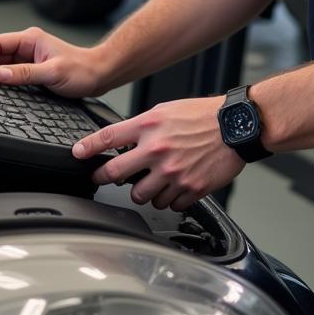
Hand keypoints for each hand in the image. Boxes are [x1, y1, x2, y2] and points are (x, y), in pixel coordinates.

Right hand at [0, 26, 106, 96]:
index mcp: (31, 39)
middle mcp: (28, 46)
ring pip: (2, 63)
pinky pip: (11, 72)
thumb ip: (25, 73)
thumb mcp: (52, 73)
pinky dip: (2, 79)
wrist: (99, 75)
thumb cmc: (82, 70)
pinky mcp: (32, 68)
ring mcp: (30, 57)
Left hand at [74, 97, 244, 211]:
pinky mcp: (189, 189)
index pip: (109, 137)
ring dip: (143, 191)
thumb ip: (144, 126)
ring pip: (141, 195)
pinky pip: (168, 204)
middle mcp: (158, 150)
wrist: (236, 127)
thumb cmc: (203, 116)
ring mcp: (173, 172)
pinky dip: (169, 198)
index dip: (88, 147)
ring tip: (153, 180)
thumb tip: (124, 140)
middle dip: (104, 178)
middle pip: (116, 173)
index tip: (78, 154)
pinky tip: (175, 186)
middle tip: (102, 178)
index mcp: (150, 126)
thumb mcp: (167, 110)